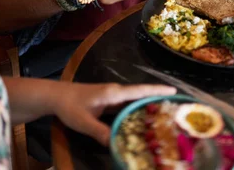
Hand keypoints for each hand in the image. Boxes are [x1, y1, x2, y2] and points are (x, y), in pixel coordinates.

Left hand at [52, 82, 176, 145]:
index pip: (139, 91)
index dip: (156, 90)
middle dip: (158, 99)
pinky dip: (137, 111)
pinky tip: (142, 121)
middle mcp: (116, 93)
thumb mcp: (84, 122)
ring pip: (134, 101)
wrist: (56, 97)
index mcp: (114, 93)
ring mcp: (112, 97)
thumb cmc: (70, 106)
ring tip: (165, 115)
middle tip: (176, 109)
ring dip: (148, 105)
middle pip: (141, 94)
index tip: (174, 91)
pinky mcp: (108, 103)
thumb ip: (100, 132)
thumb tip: (117, 144)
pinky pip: (127, 106)